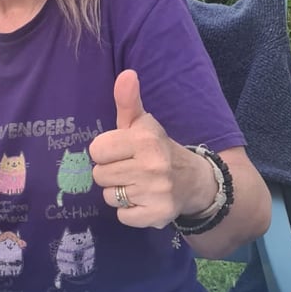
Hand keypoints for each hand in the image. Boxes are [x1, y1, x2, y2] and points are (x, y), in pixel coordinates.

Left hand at [88, 70, 214, 228]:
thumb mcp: (142, 124)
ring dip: (119, 193)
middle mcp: (152, 164)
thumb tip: (126, 74)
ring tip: (137, 185)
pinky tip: (143, 201)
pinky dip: (130, 212)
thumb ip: (128, 101)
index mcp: (145, 139)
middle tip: (130, 169)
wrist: (194, 180)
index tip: (121, 152)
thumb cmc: (157, 149)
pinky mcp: (157, 215)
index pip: (96, 150)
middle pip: (100, 175)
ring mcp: (156, 191)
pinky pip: (122, 216)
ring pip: (109, 196)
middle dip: (111, 173)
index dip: (106, 152)